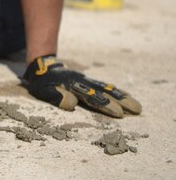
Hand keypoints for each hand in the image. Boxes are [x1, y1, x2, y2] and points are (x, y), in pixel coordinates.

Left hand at [23, 56, 141, 117]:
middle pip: (105, 92)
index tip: (118, 113)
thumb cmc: (42, 82)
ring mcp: (88, 81)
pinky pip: (106, 86)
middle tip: (137, 110)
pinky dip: (117, 91)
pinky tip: (127, 96)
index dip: (105, 104)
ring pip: (108, 88)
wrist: (43, 66)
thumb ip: (56, 96)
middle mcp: (84, 82)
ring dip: (123, 97)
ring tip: (137, 107)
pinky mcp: (89, 82)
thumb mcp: (43, 90)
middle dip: (121, 102)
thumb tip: (72, 105)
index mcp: (74, 85)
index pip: (91, 96)